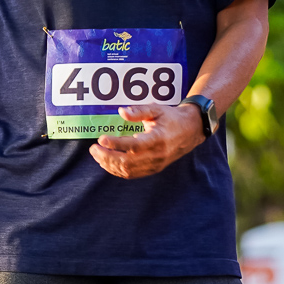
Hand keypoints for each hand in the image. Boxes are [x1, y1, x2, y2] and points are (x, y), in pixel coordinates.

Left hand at [89, 100, 204, 178]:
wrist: (190, 131)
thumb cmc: (171, 118)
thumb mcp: (157, 109)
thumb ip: (139, 111)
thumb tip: (121, 112)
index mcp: (158, 139)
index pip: (133, 146)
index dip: (115, 144)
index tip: (101, 138)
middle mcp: (156, 155)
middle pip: (127, 162)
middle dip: (106, 156)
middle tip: (93, 148)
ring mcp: (155, 164)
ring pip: (127, 171)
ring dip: (109, 164)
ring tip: (97, 154)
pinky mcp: (153, 169)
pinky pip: (132, 174)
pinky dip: (117, 170)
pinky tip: (107, 162)